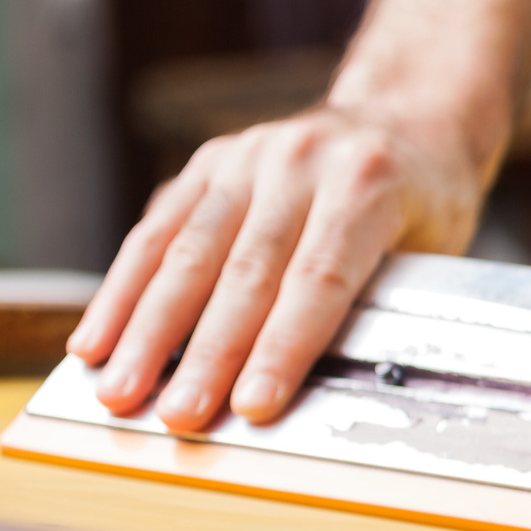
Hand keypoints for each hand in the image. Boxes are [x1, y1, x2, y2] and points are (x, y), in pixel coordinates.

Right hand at [67, 101, 492, 431]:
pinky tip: (96, 341)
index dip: (282, 347)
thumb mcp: (434, 245)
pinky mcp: (209, 162)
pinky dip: (122, 292)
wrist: (405, 114)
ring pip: (186, 253)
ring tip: (119, 392)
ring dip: (146, 331)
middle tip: (177, 416)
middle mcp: (300, 162)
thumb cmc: (426, 197)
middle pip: (244, 272)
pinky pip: (156, 232)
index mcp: (367, 183)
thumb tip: (318, 383)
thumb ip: (379, 298)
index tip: (253, 405)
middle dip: (206, 354)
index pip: (318, 279)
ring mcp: (248, 157)